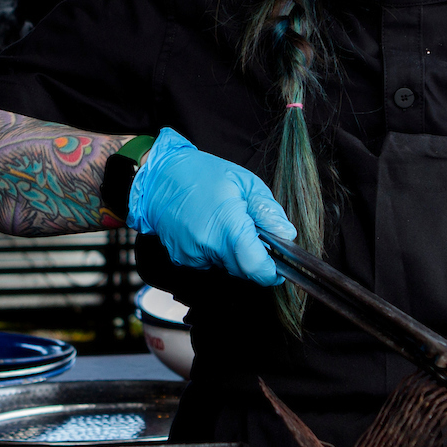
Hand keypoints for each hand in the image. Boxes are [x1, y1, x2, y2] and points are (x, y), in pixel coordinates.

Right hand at [127, 128, 292, 284]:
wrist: (160, 178)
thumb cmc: (202, 174)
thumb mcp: (245, 183)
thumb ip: (268, 211)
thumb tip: (287, 235)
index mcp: (228, 226)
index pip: (257, 269)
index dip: (271, 272)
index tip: (278, 267)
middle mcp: (209, 246)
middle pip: (244, 272)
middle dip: (254, 259)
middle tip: (251, 233)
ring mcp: (193, 255)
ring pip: (227, 268)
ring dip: (234, 255)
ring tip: (226, 225)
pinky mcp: (182, 259)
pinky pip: (209, 264)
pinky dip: (216, 252)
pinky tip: (209, 229)